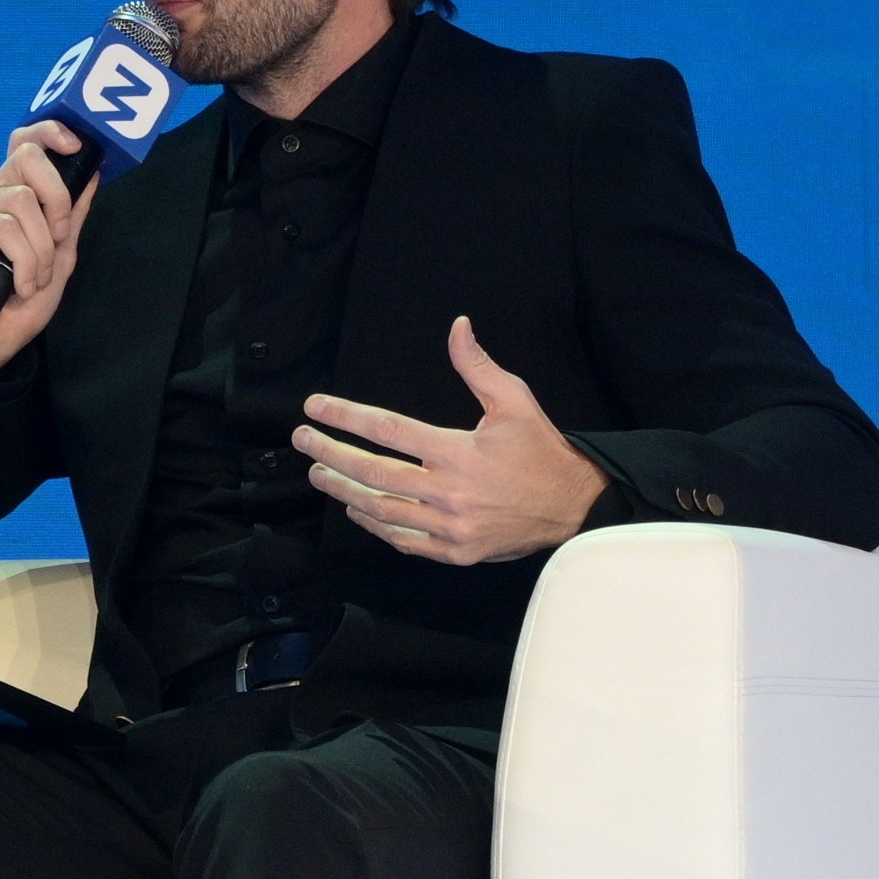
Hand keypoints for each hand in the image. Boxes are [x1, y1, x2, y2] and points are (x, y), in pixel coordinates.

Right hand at [0, 120, 94, 373]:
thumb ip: (71, 219)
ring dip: (40, 247)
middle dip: (56, 195)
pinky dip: (23, 259)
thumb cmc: (15, 307)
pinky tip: (18, 283)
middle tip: (58, 237)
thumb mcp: (59, 259)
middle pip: (25, 155)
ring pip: (22, 199)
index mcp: (11, 200)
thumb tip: (92, 174)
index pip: (25, 145)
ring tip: (33, 278)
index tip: (78, 146)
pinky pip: (5, 227)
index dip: (51, 134)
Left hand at [296, 317, 608, 568]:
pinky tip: (354, 508)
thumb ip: (477, 366)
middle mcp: (449, 491)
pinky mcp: (454, 551)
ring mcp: (449, 526)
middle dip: (329, 454)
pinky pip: (401, 539)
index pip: (387, 430)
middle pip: (371, 472)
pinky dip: (372, 523)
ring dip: (342, 490)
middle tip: (303, 440)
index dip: (345, 417)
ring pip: (379, 509)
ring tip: (319, 472)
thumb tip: (458, 326)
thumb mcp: (515, 401)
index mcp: (458, 452)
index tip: (315, 407)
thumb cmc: (541, 451)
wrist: (575, 505)